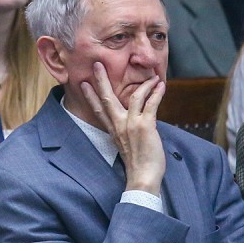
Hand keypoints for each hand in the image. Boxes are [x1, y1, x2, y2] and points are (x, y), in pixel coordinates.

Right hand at [78, 63, 165, 194]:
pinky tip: (160, 86)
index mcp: (113, 130)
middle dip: (102, 80)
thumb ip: (127, 133)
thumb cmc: (139, 165)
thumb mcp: (127, 146)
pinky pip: (150, 104)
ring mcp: (131, 125)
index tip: (83, 84)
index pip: (98, 110)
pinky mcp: (145, 126)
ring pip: (134, 96)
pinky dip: (156, 93)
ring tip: (152, 76)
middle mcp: (119, 125)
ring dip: (144, 85)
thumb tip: (136, 123)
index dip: (90, 96)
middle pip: (107, 98)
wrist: (143, 177)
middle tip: (97, 65)